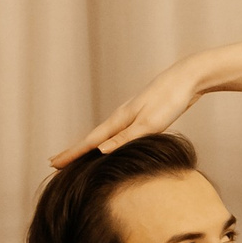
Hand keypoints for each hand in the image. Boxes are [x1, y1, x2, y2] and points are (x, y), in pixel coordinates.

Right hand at [54, 55, 207, 166]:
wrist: (188, 79)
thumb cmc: (170, 100)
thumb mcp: (149, 124)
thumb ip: (125, 138)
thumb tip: (99, 150)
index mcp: (119, 120)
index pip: (90, 142)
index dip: (72, 154)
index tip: (53, 163)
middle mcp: (121, 117)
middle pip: (92, 138)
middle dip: (74, 151)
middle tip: (55, 162)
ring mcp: (131, 116)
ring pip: (104, 135)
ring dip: (89, 147)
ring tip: (77, 156)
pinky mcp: (142, 116)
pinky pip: (117, 133)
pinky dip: (107, 142)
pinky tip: (110, 145)